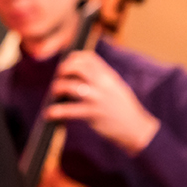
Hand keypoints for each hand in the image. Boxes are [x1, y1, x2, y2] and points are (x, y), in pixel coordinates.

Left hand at [45, 51, 160, 154]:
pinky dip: (57, 111)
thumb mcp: (116, 87)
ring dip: (58, 88)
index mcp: (109, 76)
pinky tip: (49, 113)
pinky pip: (71, 110)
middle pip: (78, 68)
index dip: (74, 58)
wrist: (137, 128)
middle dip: (64, 69)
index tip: (67, 62)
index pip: (89, 58)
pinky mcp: (94, 114)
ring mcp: (98, 99)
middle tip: (60, 76)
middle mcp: (103, 84)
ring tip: (55, 93)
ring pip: (71, 87)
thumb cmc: (123, 108)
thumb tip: (79, 71)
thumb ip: (101, 78)